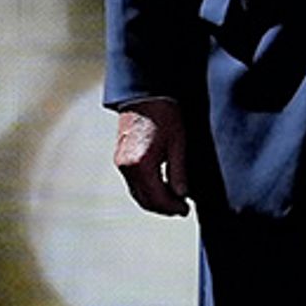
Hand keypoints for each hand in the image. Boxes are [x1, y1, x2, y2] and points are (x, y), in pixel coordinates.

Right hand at [114, 98, 190, 216]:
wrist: (143, 95)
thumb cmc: (164, 115)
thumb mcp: (178, 143)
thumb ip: (178, 172)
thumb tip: (182, 195)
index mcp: (142, 164)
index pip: (157, 198)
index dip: (172, 207)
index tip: (185, 210)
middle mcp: (127, 167)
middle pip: (145, 200)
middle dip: (164, 208)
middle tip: (181, 209)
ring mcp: (121, 164)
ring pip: (137, 194)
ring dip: (154, 202)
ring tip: (173, 201)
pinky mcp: (120, 159)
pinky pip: (133, 184)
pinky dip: (146, 191)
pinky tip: (161, 189)